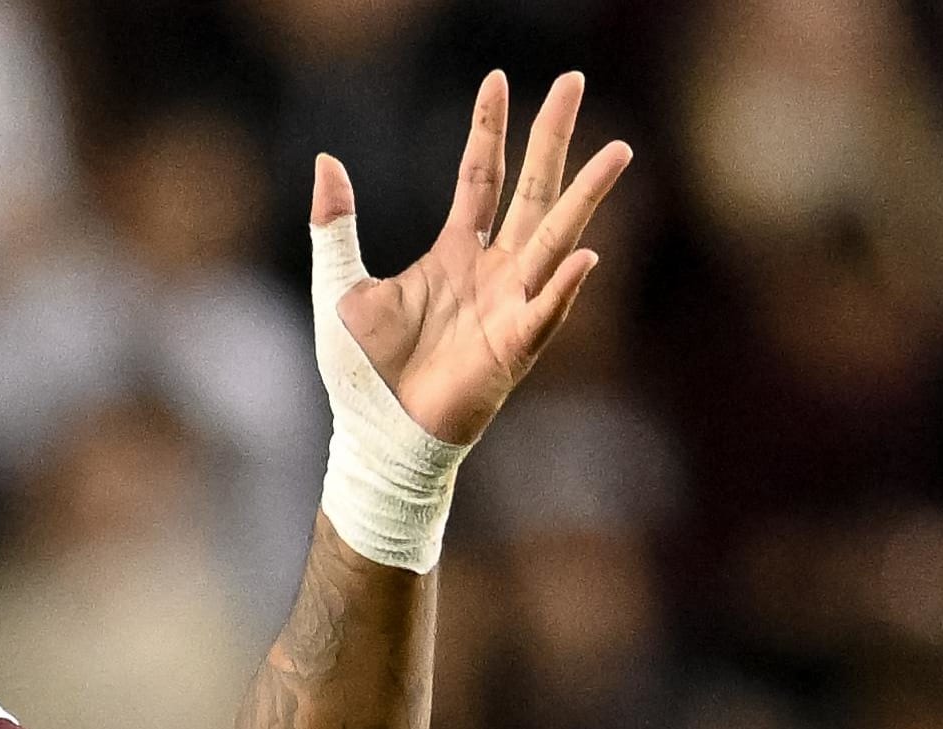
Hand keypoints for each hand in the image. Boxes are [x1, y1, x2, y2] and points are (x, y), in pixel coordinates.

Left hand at [320, 72, 630, 446]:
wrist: (377, 435)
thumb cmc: (362, 371)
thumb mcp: (339, 286)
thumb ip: (335, 225)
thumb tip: (325, 160)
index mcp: (454, 252)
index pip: (479, 175)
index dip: (488, 128)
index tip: (498, 80)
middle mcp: (493, 269)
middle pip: (531, 188)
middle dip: (552, 137)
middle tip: (573, 82)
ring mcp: (510, 305)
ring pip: (556, 238)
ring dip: (585, 196)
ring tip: (618, 151)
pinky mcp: (514, 348)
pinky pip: (545, 311)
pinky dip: (563, 286)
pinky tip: (584, 255)